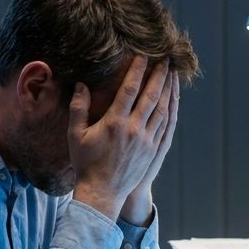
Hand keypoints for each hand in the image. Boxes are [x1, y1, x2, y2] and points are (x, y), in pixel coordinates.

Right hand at [70, 56, 172, 218]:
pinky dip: (171, 109)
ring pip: (162, 109)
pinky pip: (166, 125)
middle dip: (159, 75)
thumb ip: (78, 107)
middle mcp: (133, 130)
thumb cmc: (85, 163)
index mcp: (114, 123)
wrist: (102, 192)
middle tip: (166, 59)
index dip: (138, 71)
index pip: (129, 90)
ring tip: (172, 74)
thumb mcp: (75, 134)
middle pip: (151, 96)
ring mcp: (147, 141)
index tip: (143, 56)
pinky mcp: (154, 150)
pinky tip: (173, 99)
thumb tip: (81, 84)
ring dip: (168, 90)